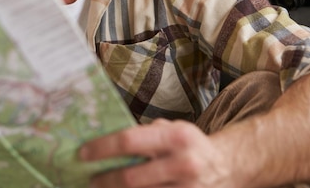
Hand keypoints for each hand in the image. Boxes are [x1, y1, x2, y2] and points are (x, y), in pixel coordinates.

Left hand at [80, 119, 236, 187]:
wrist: (228, 167)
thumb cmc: (190, 145)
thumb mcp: (172, 129)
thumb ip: (145, 134)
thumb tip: (105, 139)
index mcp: (177, 137)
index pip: (130, 141)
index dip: (102, 148)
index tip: (82, 153)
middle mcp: (184, 164)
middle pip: (131, 178)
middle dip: (104, 181)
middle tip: (89, 180)